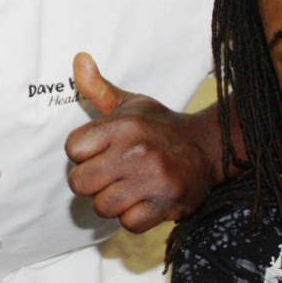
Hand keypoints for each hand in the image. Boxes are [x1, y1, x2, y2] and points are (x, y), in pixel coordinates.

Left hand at [63, 52, 215, 231]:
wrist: (208, 148)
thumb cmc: (160, 127)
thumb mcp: (130, 104)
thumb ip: (98, 88)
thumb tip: (79, 59)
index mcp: (124, 126)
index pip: (73, 148)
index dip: (81, 154)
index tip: (98, 152)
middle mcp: (137, 151)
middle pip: (80, 183)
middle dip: (91, 182)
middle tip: (110, 174)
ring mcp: (153, 180)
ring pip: (102, 206)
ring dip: (111, 201)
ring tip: (127, 187)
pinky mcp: (167, 204)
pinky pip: (129, 223)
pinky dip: (133, 217)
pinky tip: (143, 200)